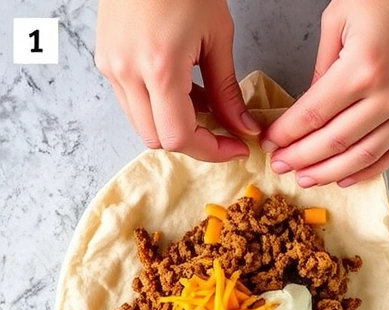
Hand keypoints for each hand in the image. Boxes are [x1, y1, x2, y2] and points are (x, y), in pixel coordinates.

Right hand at [94, 0, 258, 161]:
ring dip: (176, 126)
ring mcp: (110, 67)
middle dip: (194, 143)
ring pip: (142, 124)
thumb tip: (242, 128)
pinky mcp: (106, 60)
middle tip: (225, 134)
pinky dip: (160, 107)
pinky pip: (133, 102)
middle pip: (157, 138)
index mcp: (158, 68)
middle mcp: (126, 72)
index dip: (211, 151)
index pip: (179, 136)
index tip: (236, 148)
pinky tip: (186, 91)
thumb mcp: (219, 38)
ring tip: (208, 107)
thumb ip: (228, 91)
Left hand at [261, 0, 388, 187]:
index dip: (288, 134)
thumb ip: (324, 68)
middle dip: (303, 158)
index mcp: (363, 68)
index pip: (314, 115)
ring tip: (311, 178)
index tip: (272, 143)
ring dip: (335, 170)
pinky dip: (374, 166)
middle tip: (281, 165)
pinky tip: (351, 175)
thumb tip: (311, 108)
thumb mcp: (340, 19)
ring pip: (369, 153)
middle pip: (337, 140)